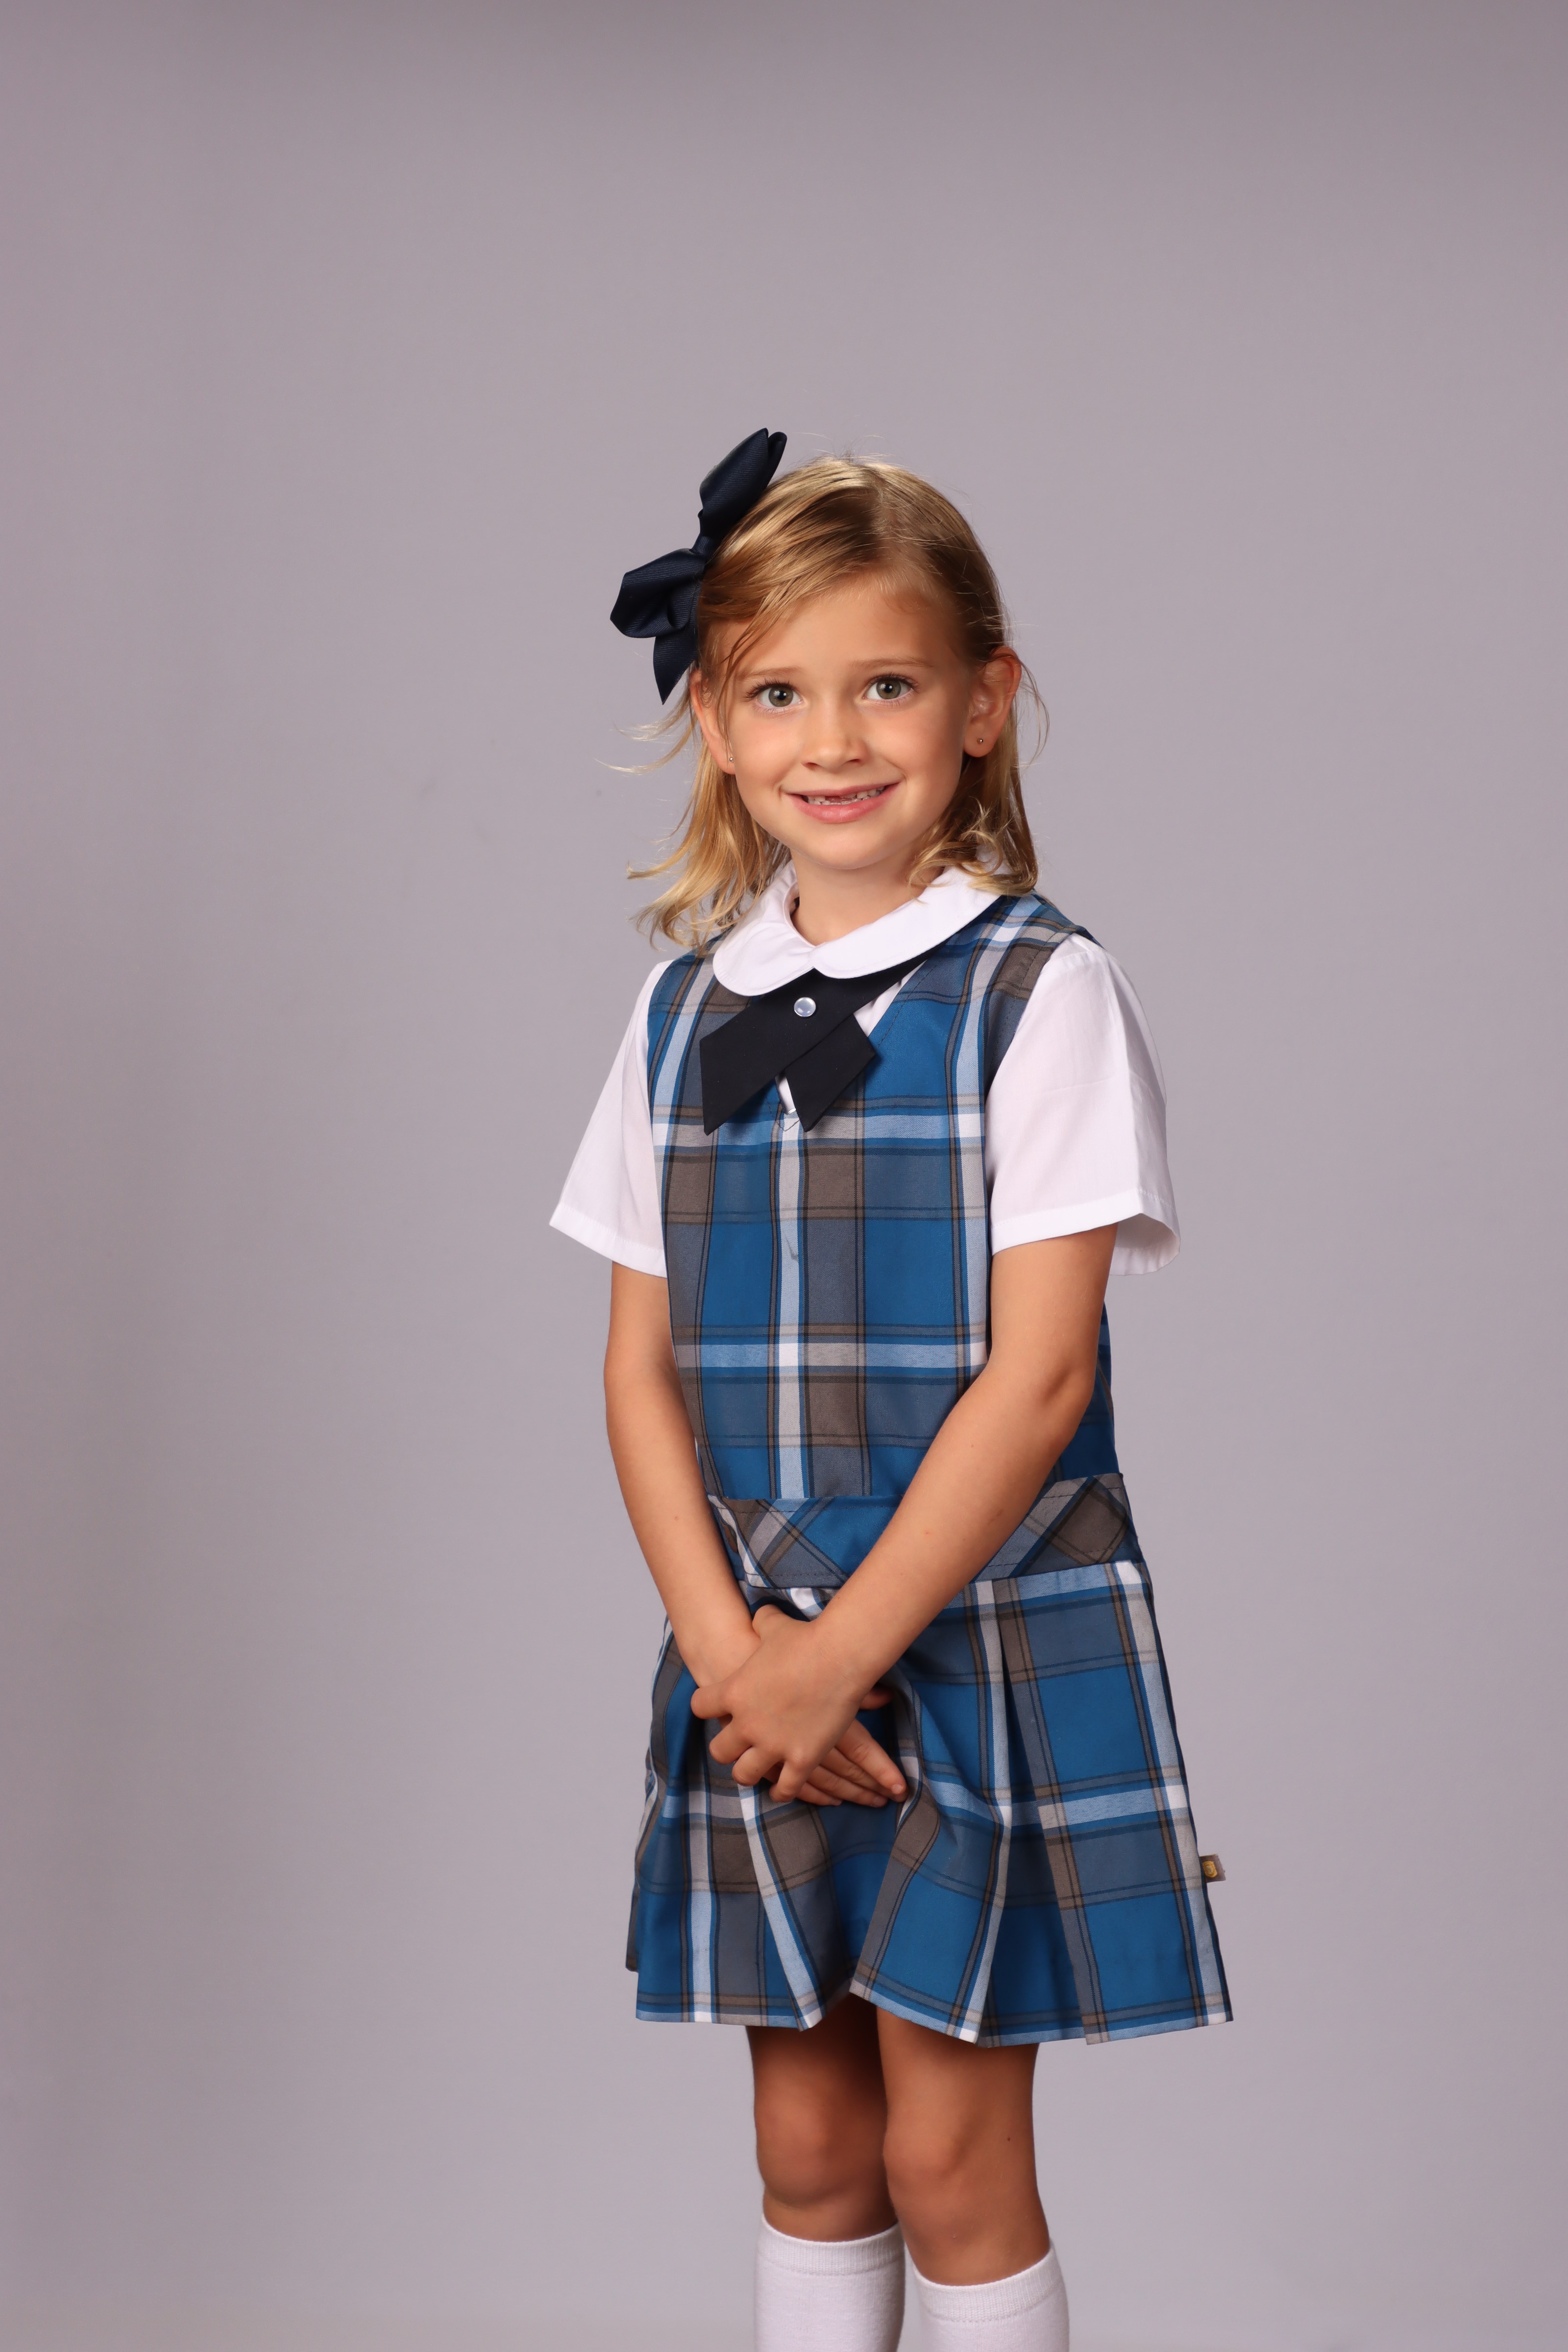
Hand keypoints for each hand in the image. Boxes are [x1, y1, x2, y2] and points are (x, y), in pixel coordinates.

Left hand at [691, 1605, 905, 1806]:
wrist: (838, 1656)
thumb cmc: (804, 1638)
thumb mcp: (772, 1625)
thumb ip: (760, 1624)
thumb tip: (760, 1615)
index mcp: (733, 1692)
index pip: (701, 1707)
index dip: (707, 1707)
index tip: (714, 1708)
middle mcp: (746, 1723)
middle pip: (719, 1750)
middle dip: (726, 1749)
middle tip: (733, 1747)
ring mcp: (772, 1745)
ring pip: (745, 1774)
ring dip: (748, 1773)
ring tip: (752, 1772)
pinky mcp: (801, 1759)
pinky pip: (786, 1788)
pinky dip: (782, 1792)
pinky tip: (781, 1791)